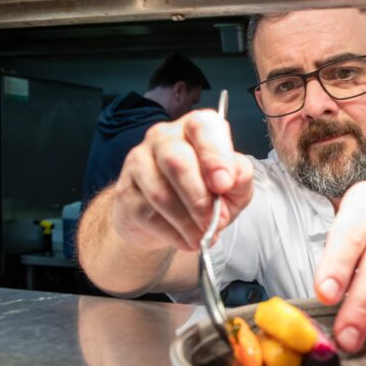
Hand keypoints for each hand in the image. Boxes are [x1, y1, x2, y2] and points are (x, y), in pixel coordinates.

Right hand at [111, 110, 253, 251]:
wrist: (165, 220)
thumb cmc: (205, 194)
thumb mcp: (234, 187)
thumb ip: (240, 178)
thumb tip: (235, 177)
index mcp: (196, 129)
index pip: (203, 127)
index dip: (215, 156)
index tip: (224, 185)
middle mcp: (164, 137)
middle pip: (177, 160)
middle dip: (199, 197)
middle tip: (214, 222)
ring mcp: (139, 161)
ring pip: (161, 191)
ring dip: (187, 221)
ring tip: (203, 237)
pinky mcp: (125, 190)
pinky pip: (148, 214)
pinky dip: (172, 233)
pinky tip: (186, 239)